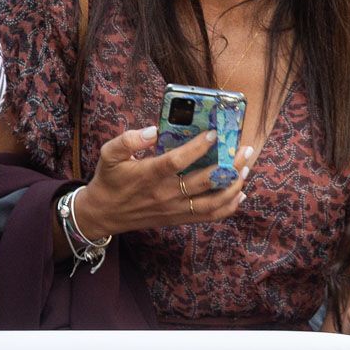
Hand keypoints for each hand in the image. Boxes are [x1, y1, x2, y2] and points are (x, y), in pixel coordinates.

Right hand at [70, 126, 256, 238]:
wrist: (104, 214)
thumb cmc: (109, 179)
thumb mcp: (109, 154)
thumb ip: (128, 139)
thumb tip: (153, 130)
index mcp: (149, 175)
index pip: (177, 161)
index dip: (197, 148)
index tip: (214, 133)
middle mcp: (165, 194)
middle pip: (203, 181)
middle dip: (228, 165)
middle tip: (243, 148)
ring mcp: (174, 209)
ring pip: (212, 202)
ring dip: (232, 185)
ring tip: (245, 168)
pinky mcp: (178, 218)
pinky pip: (209, 216)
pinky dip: (228, 206)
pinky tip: (240, 193)